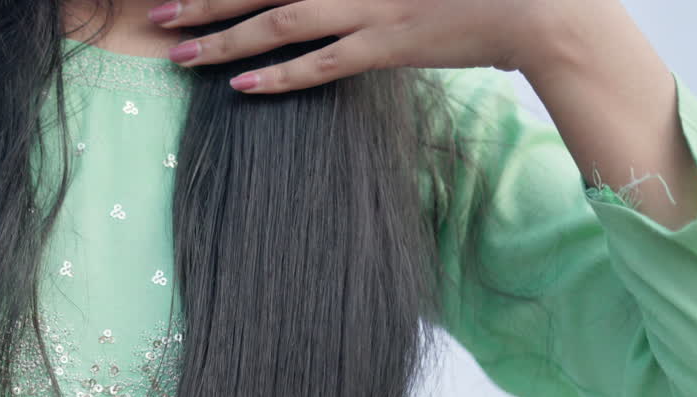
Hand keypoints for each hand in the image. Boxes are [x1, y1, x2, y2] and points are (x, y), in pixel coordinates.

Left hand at [148, 0, 570, 92]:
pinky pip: (322, 63)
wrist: (540, 3)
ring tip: (177, 51)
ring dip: (224, 38)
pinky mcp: (388, 43)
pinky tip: (238, 87)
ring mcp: (371, 5)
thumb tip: (324, 3)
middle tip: (156, 11)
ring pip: (279, 21)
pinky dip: (279, 75)